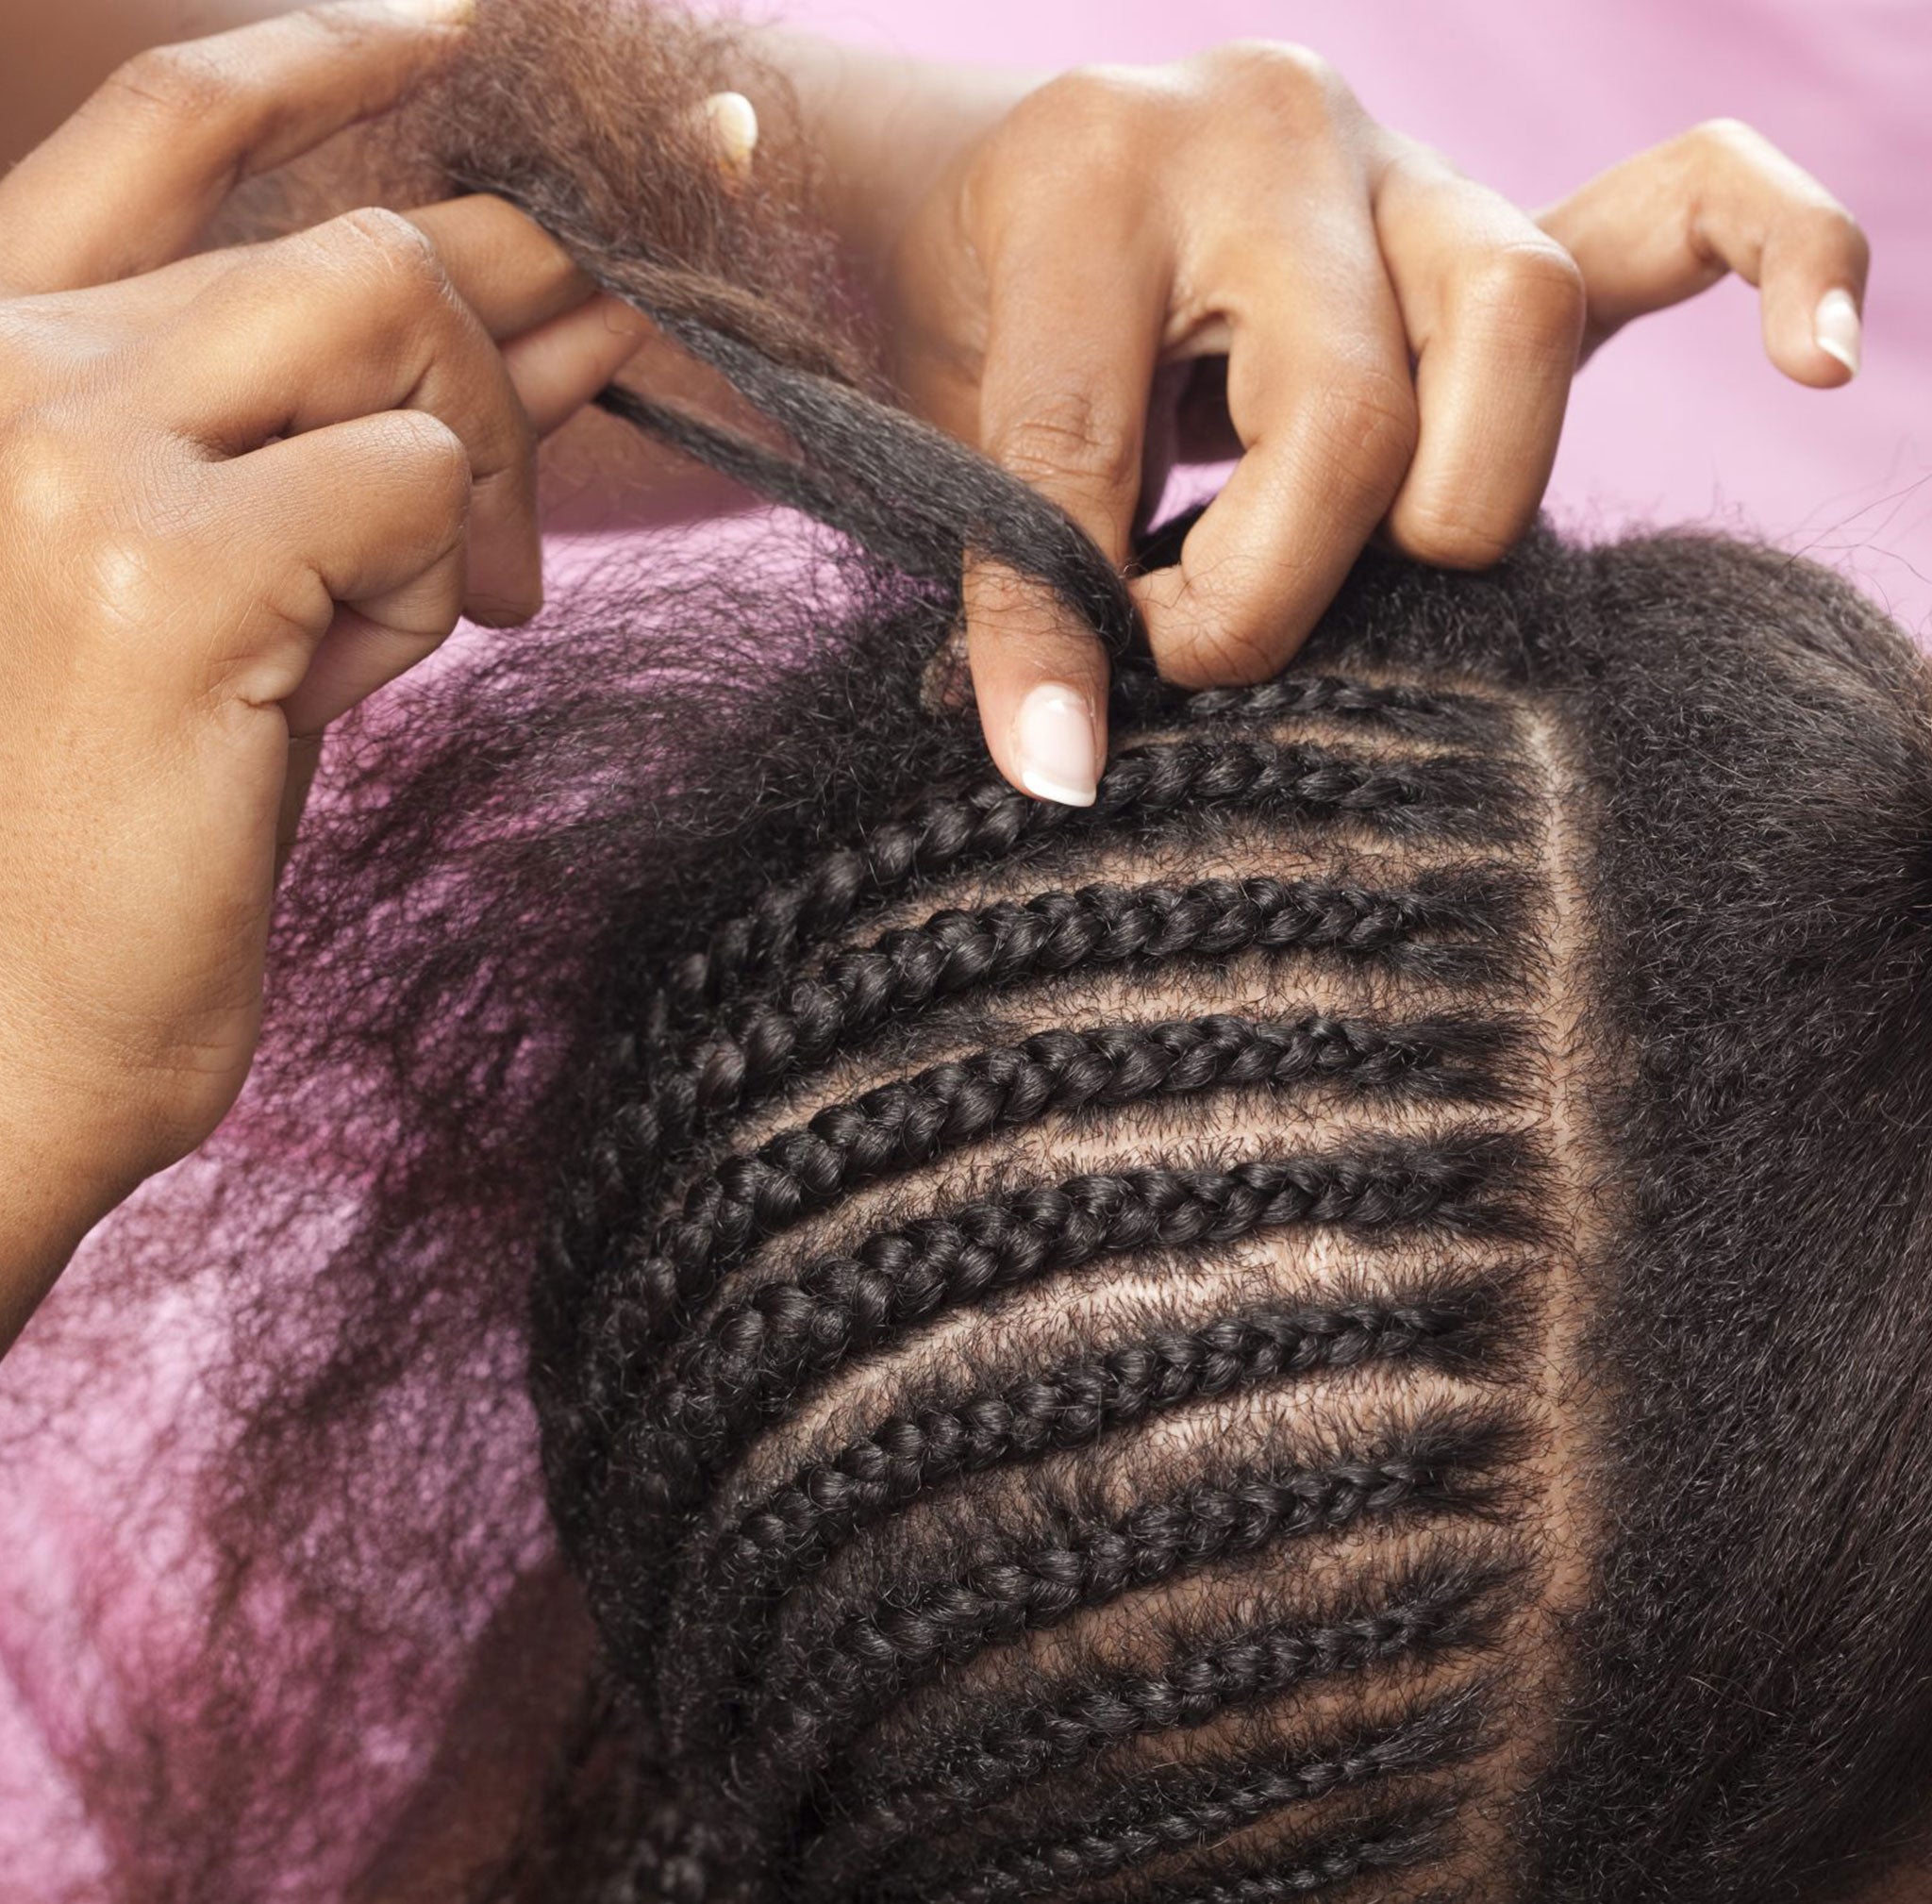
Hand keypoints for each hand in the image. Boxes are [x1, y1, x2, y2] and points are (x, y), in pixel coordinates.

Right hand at [0, 0, 645, 1341]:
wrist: (10, 1019)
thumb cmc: (130, 809)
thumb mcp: (246, 574)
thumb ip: (362, 424)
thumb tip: (557, 305)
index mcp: (6, 351)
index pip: (169, 123)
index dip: (332, 54)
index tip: (471, 20)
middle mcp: (9, 358)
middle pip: (357, 235)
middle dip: (514, 324)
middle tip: (585, 411)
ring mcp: (64, 445)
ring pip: (398, 319)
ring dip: (476, 469)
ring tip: (432, 610)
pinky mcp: (158, 564)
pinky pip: (419, 481)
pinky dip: (442, 578)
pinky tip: (367, 671)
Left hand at [861, 47, 1867, 804]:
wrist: (1015, 194)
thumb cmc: (979, 321)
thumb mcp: (949, 432)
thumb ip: (1016, 571)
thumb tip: (1065, 771)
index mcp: (1099, 176)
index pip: (1101, 440)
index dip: (1077, 620)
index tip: (1060, 745)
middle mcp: (1277, 140)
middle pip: (1355, 407)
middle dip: (1281, 582)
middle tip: (1202, 645)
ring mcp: (1411, 173)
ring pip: (1517, 330)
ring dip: (1453, 510)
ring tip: (1375, 576)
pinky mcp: (1499, 223)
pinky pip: (1680, 205)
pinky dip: (1775, 261)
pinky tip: (1817, 358)